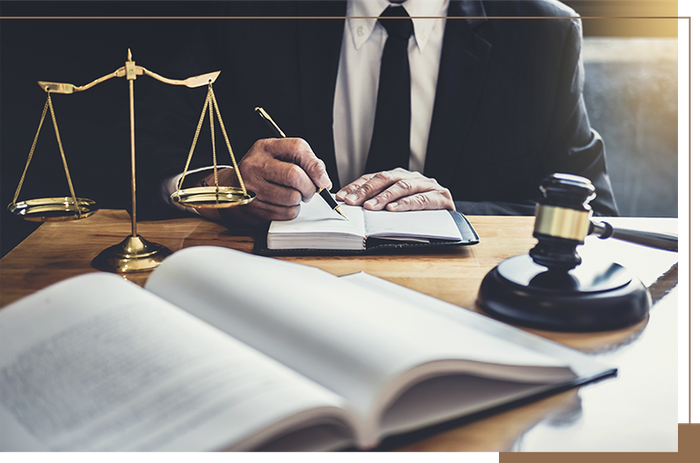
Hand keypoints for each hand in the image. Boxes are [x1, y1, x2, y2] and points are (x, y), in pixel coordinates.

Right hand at [200, 138, 331, 224]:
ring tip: (293, 196)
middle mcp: (255, 165)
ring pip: (292, 197)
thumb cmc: (261, 172)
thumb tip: (323, 179)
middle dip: (310, 187)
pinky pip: (285, 213)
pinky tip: (283, 204)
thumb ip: (303, 160)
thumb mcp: (277, 156)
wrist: (229, 188)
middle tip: (310, 191)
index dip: (315, 165)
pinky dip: (291, 211)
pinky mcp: (253, 208)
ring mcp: (251, 188)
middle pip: (295, 176)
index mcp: (264, 147)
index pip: (297, 148)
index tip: (322, 178)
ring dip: (300, 200)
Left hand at [336, 168, 454, 211]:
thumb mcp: (396, 206)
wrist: (453, 220)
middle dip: (366, 190)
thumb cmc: (421, 214)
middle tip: (351, 201)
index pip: (374, 178)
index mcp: (400, 177)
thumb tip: (351, 205)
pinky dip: (405, 204)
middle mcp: (412, 177)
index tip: (341, 196)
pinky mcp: (441, 197)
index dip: (357, 186)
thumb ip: (379, 203)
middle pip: (386, 178)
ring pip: (402, 187)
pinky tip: (393, 210)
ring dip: (384, 197)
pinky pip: (421, 200)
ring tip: (370, 207)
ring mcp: (428, 186)